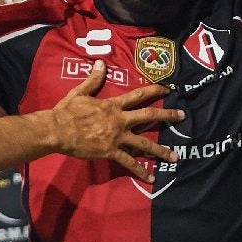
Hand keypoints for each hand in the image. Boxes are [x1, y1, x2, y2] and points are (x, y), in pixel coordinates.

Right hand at [48, 61, 182, 181]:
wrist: (58, 130)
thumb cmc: (67, 111)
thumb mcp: (80, 92)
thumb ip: (94, 79)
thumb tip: (101, 63)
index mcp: (113, 106)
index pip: (138, 96)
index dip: (154, 91)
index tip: (168, 90)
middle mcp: (120, 120)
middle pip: (148, 117)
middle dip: (167, 116)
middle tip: (183, 116)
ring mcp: (117, 137)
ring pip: (144, 143)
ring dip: (161, 150)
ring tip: (175, 157)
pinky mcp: (111, 152)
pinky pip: (129, 162)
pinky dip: (140, 170)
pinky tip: (151, 178)